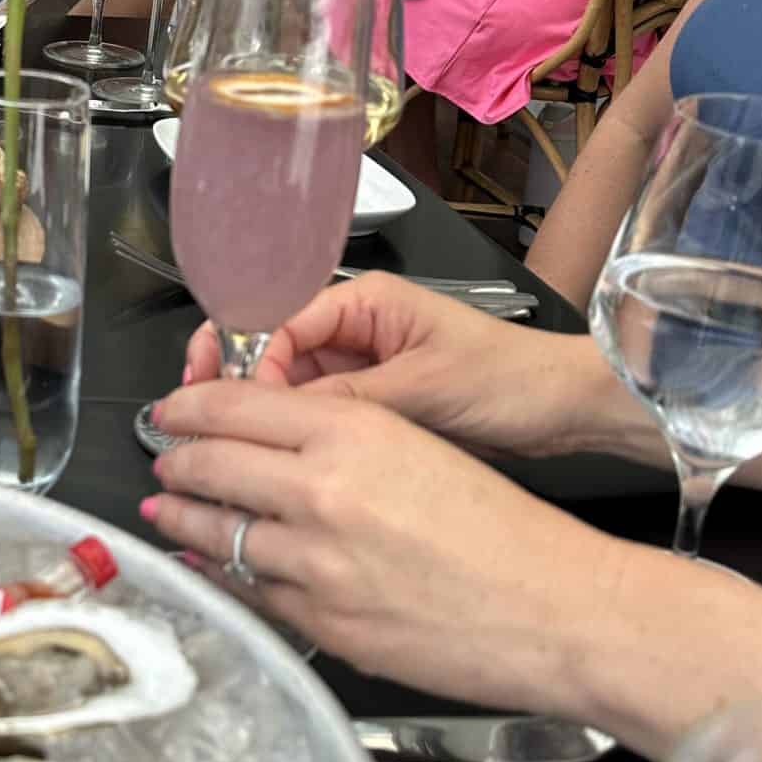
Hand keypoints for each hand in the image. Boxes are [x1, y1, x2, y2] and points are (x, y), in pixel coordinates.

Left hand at [139, 382, 637, 708]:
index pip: (232, 405)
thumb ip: (338, 439)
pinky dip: (223, 573)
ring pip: (214, 532)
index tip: (170, 412)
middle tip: (164, 461)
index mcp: (351, 431)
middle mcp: (321, 490)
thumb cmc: (505, 532)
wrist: (556, 610)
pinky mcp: (320, 622)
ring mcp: (314, 562)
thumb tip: (271, 442)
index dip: (187, 408)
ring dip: (185, 520)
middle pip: (209, 464)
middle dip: (175, 463)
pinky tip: (211, 565)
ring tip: (170, 512)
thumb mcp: (418, 447)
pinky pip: (248, 590)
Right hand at [167, 272, 637, 460]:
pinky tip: (272, 460)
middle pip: (270, 350)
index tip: (232, 398)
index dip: (246, 359)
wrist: (564, 411)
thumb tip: (282, 417)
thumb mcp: (423, 388)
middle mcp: (356, 329)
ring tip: (229, 445)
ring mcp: (361, 368)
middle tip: (197, 414)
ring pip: (288, 387)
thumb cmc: (511, 379)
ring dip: (260, 413)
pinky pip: (317, 416)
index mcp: (365, 301)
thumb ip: (348, 401)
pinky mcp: (372, 405)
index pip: (279, 320)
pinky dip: (293, 436)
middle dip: (232, 381)